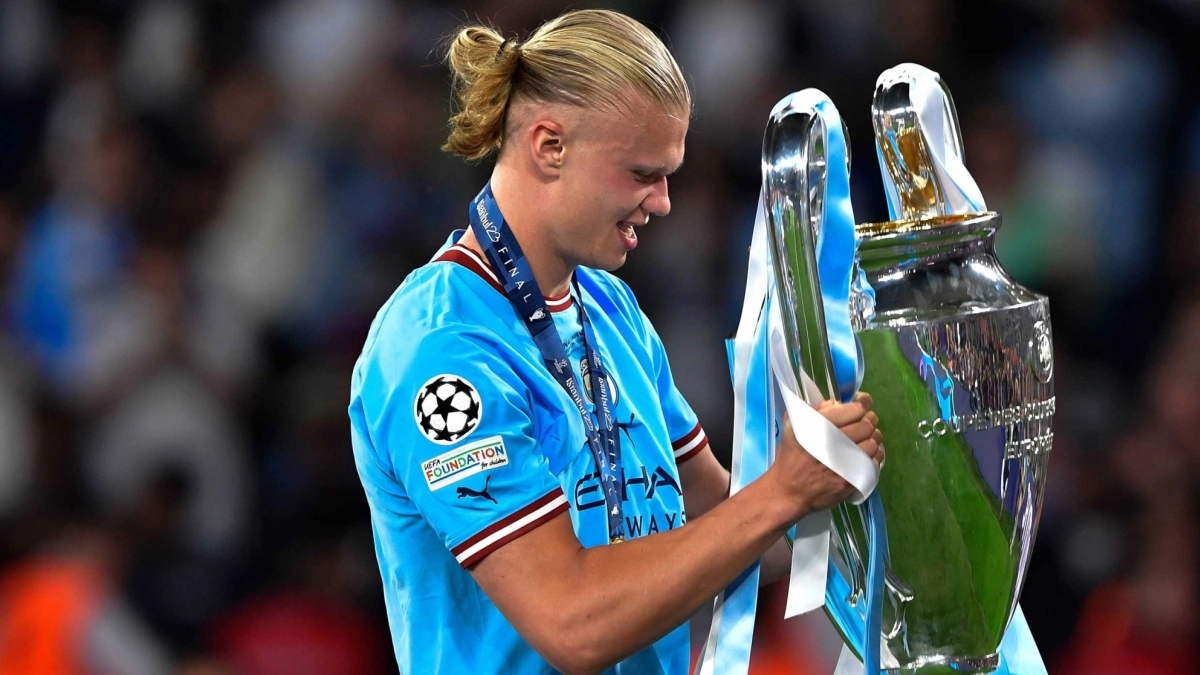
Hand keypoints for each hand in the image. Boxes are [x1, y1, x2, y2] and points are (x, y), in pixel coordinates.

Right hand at [768, 392, 884, 518]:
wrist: (788, 491)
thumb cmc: (791, 457)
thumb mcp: (793, 426)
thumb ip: (815, 409)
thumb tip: (839, 402)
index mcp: (820, 425)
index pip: (856, 409)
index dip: (862, 404)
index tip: (861, 405)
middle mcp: (834, 442)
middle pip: (868, 424)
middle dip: (868, 421)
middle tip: (864, 423)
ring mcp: (845, 462)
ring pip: (874, 442)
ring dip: (872, 438)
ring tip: (865, 439)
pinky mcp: (852, 479)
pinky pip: (874, 461)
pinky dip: (874, 456)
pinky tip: (865, 455)